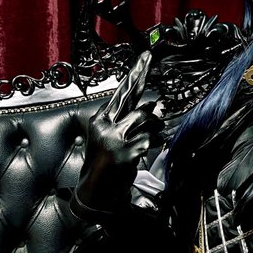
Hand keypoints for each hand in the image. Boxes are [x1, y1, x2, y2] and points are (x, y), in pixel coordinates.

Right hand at [71, 51, 163, 221]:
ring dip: (155, 125)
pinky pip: (151, 138)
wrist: (95, 195)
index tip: (144, 58)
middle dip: (141, 75)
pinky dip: (157, 141)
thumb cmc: (105, 166)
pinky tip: (153, 145)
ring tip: (153, 134)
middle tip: (148, 58)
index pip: (120, 92)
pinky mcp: (125, 152)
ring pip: (145, 118)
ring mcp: (114, 138)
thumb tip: (151, 106)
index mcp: (100, 120)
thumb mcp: (111, 139)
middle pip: (129, 94)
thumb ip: (129, 122)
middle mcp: (105, 125)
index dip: (134, 74)